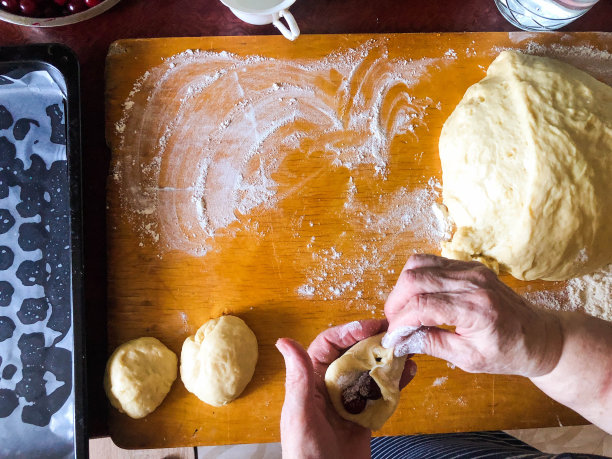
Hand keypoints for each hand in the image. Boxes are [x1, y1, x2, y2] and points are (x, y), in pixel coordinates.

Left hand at [276, 320, 416, 458]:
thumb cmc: (305, 456)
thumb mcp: (300, 414)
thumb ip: (298, 378)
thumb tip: (285, 341)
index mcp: (310, 382)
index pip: (328, 345)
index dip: (349, 332)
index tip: (371, 326)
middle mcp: (329, 388)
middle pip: (352, 354)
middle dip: (373, 342)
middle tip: (395, 334)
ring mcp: (349, 402)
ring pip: (369, 371)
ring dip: (387, 359)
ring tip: (406, 350)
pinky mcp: (365, 417)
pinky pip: (381, 393)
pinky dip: (395, 381)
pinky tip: (408, 372)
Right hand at [383, 254, 562, 377]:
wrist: (540, 336)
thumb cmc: (510, 352)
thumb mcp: (469, 359)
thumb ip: (432, 344)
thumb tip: (401, 339)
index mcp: (476, 308)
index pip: (422, 305)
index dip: (400, 321)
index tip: (391, 336)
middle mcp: (472, 282)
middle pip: (415, 278)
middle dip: (396, 302)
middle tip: (393, 323)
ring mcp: (471, 269)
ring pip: (418, 264)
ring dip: (403, 287)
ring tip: (403, 310)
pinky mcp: (470, 266)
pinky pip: (431, 262)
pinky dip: (416, 278)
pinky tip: (417, 298)